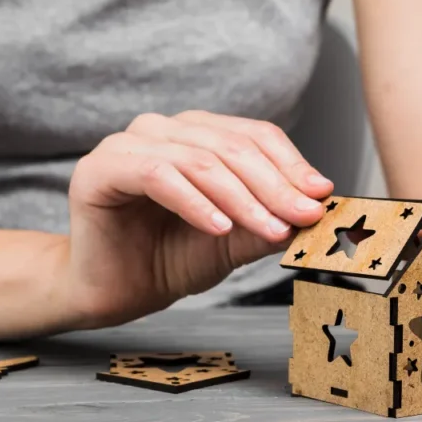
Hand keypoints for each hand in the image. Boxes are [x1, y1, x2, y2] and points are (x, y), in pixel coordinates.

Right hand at [65, 111, 332, 327]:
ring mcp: (127, 143)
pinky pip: (157, 175)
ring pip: (199, 159)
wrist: (114, 292)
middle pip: (231, 145)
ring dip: (241, 197)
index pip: (254, 135)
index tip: (321, 197)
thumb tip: (317, 208)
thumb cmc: (167, 259)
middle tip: (303, 217)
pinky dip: (195, 202)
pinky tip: (219, 227)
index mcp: (194, 133)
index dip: (291, 164)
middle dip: (274, 185)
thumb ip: (269, 220)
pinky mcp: (101, 168)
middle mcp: (161, 129)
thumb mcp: (233, 240)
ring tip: (269, 228)